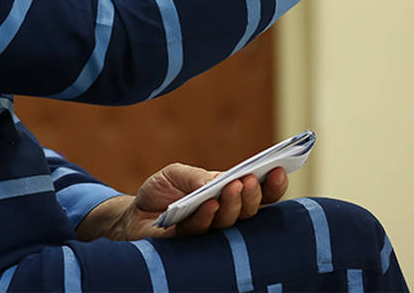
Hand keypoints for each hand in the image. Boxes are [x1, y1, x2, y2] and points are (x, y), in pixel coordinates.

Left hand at [76, 164, 288, 241]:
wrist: (133, 214)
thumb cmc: (161, 192)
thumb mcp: (176, 173)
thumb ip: (196, 175)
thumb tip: (217, 179)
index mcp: (227, 196)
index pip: (257, 194)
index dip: (272, 185)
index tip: (280, 170)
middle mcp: (223, 216)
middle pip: (248, 210)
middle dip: (253, 195)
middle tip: (251, 180)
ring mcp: (208, 232)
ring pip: (229, 222)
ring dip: (233, 204)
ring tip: (234, 186)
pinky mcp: (188, 243)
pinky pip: (201, 230)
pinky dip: (206, 216)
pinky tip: (209, 204)